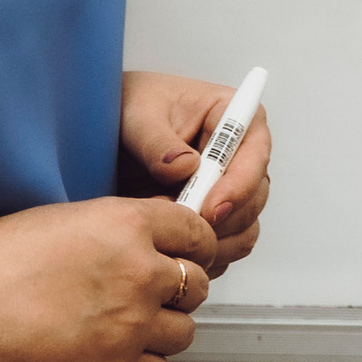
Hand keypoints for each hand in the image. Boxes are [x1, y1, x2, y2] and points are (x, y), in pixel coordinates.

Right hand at [0, 194, 214, 361]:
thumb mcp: (63, 218)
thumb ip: (115, 227)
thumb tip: (144, 241)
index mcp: (127, 225)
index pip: (195, 232)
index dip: (194, 244)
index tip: (190, 253)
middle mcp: (140, 273)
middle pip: (196, 284)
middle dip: (179, 288)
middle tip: (154, 293)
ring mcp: (132, 325)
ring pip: (185, 331)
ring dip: (165, 328)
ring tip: (133, 326)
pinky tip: (121, 354)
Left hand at [116, 69, 270, 259]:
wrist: (106, 131)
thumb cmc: (128, 108)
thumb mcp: (136, 117)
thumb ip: (158, 142)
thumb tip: (186, 167)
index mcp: (233, 116)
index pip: (254, 154)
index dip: (238, 186)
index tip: (209, 208)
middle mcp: (240, 154)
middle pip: (254, 197)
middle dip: (220, 219)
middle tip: (180, 229)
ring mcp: (230, 188)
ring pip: (244, 227)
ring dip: (213, 240)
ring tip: (170, 237)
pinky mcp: (216, 215)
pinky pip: (226, 246)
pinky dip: (205, 253)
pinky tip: (175, 249)